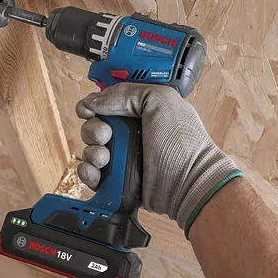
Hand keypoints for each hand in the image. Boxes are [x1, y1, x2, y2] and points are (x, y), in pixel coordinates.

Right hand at [76, 83, 242, 234]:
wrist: (188, 184)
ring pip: (89, 150)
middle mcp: (130, 134)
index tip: (88, 109)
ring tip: (106, 157)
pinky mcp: (117, 181)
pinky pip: (91, 174)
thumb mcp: (160, 100)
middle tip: (105, 135)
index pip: (106, 103)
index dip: (93, 104)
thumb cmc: (183, 144)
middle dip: (93, 129)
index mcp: (141, 112)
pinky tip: (98, 171)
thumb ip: (125, 93)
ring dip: (92, 152)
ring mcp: (123, 158)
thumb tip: (94, 101)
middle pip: (93, 126)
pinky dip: (88, 172)